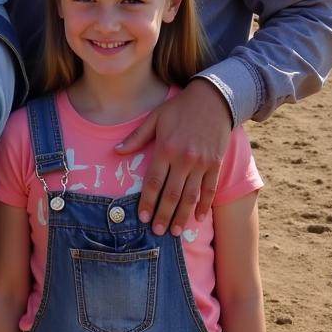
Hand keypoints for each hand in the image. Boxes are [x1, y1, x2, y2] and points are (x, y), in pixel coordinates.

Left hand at [115, 79, 231, 233]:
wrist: (214, 99)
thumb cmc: (180, 108)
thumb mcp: (154, 118)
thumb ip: (136, 137)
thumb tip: (116, 151)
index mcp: (165, 149)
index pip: (154, 182)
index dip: (147, 202)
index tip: (142, 218)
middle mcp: (184, 159)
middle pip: (172, 194)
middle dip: (163, 215)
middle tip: (157, 232)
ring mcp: (202, 163)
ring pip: (191, 196)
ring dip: (183, 216)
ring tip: (175, 232)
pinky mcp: (216, 164)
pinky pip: (209, 189)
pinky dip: (204, 205)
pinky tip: (197, 217)